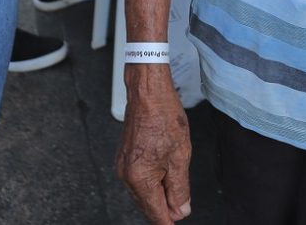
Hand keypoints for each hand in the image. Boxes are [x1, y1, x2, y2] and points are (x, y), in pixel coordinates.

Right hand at [117, 80, 192, 222]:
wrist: (148, 94)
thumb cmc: (164, 117)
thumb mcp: (180, 157)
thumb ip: (180, 188)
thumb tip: (180, 210)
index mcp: (140, 178)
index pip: (156, 212)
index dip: (169, 221)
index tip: (176, 223)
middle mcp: (126, 175)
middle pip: (147, 205)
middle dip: (165, 209)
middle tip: (182, 207)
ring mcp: (123, 166)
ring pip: (143, 193)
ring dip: (159, 195)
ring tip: (176, 188)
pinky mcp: (124, 157)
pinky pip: (138, 180)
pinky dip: (151, 183)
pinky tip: (164, 175)